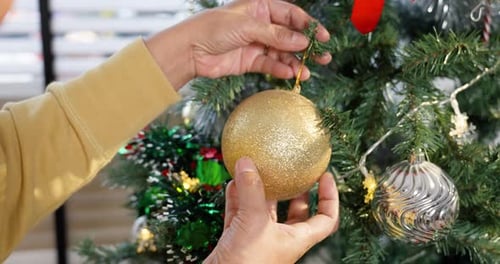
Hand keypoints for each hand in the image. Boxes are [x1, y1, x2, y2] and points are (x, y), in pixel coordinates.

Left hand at [145, 0, 330, 89]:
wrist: (190, 50)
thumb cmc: (214, 28)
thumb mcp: (248, 26)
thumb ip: (276, 34)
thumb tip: (302, 41)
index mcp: (261, 8)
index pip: (291, 15)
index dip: (308, 25)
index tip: (323, 37)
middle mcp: (261, 25)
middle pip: (290, 35)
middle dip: (306, 47)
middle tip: (324, 58)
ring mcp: (256, 43)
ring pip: (282, 53)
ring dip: (295, 62)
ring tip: (308, 72)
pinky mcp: (250, 61)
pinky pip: (269, 65)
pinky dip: (279, 70)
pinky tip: (289, 75)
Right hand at [203, 157, 338, 263]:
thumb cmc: (247, 263)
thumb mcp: (254, 221)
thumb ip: (251, 190)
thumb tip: (247, 162)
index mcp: (296, 239)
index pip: (326, 219)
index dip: (330, 197)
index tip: (325, 176)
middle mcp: (279, 238)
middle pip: (295, 212)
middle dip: (294, 190)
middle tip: (292, 170)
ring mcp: (257, 239)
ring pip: (263, 210)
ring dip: (260, 190)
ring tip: (257, 169)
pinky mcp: (236, 239)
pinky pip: (239, 213)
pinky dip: (237, 197)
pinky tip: (234, 182)